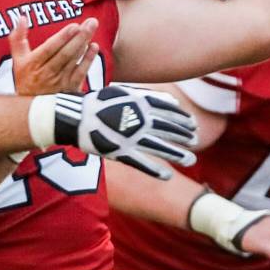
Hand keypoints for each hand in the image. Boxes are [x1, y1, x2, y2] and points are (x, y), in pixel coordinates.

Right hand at [10, 18, 98, 94]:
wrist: (30, 108)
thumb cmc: (25, 78)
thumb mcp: (17, 58)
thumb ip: (18, 37)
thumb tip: (21, 17)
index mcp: (33, 64)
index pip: (49, 49)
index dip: (62, 37)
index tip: (74, 26)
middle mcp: (46, 73)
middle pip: (65, 53)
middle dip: (79, 36)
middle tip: (91, 22)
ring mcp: (59, 82)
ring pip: (74, 60)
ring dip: (85, 44)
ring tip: (92, 28)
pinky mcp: (70, 88)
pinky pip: (81, 72)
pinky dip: (88, 59)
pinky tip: (94, 47)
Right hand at [50, 86, 197, 179]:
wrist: (75, 117)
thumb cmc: (99, 103)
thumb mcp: (125, 93)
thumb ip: (149, 96)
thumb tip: (173, 100)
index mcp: (138, 103)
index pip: (168, 110)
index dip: (182, 118)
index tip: (193, 124)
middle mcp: (137, 119)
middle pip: (167, 129)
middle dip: (183, 135)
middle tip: (195, 141)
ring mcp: (128, 136)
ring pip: (158, 147)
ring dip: (176, 154)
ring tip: (190, 160)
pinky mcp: (118, 152)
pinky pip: (140, 163)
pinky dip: (155, 170)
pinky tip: (168, 176)